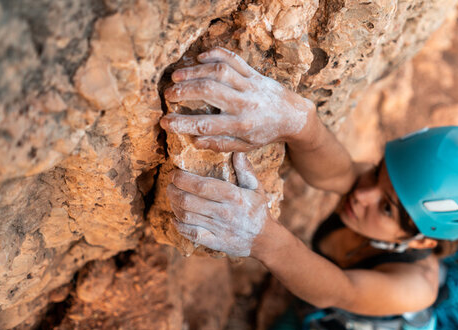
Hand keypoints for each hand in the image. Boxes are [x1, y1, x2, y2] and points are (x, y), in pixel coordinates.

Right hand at [160, 47, 313, 151]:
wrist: (292, 116)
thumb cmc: (265, 133)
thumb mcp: (245, 146)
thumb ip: (220, 144)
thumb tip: (194, 141)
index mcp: (241, 125)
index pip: (206, 124)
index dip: (182, 123)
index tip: (165, 122)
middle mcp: (245, 103)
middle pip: (210, 91)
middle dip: (184, 91)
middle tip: (167, 94)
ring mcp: (250, 85)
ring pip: (219, 71)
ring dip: (194, 71)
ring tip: (176, 76)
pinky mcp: (254, 73)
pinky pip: (233, 58)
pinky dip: (215, 54)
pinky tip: (200, 58)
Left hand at [167, 153, 267, 256]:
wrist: (265, 240)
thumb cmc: (258, 210)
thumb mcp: (256, 187)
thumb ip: (245, 170)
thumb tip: (237, 151)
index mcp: (233, 196)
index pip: (201, 186)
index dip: (183, 179)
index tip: (174, 174)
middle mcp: (224, 212)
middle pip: (189, 201)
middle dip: (173, 191)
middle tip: (170, 185)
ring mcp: (218, 229)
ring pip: (187, 217)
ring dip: (174, 206)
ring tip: (172, 198)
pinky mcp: (215, 242)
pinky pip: (192, 234)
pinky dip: (179, 227)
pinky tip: (174, 219)